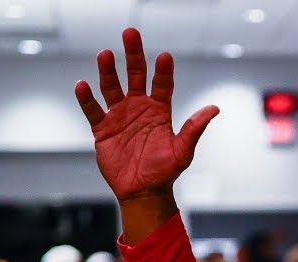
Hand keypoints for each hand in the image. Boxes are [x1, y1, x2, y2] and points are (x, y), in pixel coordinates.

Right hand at [74, 28, 218, 202]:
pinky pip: (93, 110)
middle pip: (135, 75)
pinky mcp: (103, 129)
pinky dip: (87, 98)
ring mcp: (120, 116)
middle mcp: (139, 108)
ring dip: (108, 71)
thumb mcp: (182, 151)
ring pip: (112, 87)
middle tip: (130, 33)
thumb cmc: (164, 172)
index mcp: (159, 111)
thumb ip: (194, 128)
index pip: (161, 84)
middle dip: (133, 55)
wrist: (143, 192)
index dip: (162, 71)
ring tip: (106, 54)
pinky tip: (83, 85)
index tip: (164, 56)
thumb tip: (214, 109)